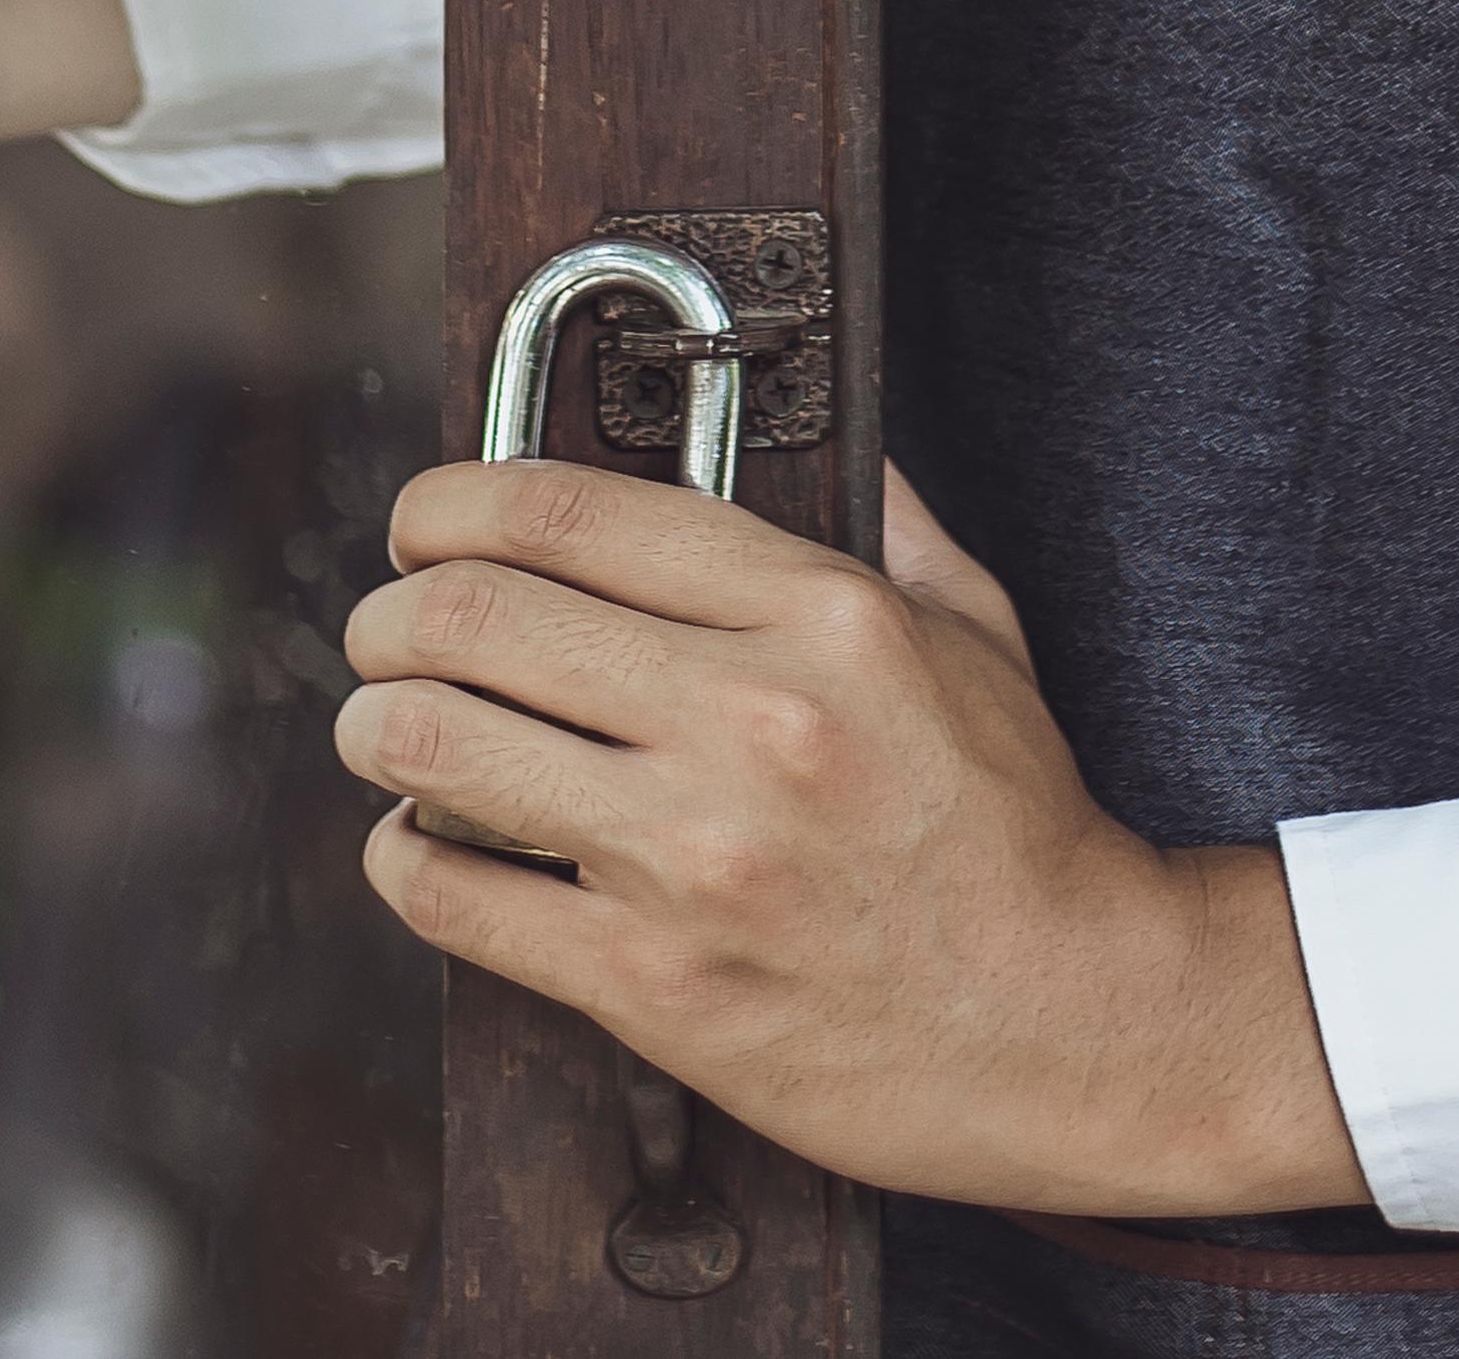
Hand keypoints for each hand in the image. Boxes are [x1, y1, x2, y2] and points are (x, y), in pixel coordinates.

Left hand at [334, 459, 1364, 1219]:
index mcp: (815, 615)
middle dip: (390, 613)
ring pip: (433, 746)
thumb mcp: (977, 632)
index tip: (424, 524)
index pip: (561, 512)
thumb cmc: (1020, 828)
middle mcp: (744, 720)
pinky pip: (453, 897)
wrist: (1079, 1026)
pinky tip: (426, 843)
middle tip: (386, 631)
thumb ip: (882, 521)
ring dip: (379, 726)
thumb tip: (819, 432)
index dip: (449, 504)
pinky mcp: (651, 985)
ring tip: (389, 727)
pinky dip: (407, 858)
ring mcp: (691, 857)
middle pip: (469, 616)